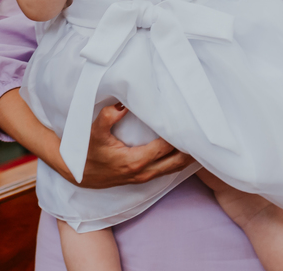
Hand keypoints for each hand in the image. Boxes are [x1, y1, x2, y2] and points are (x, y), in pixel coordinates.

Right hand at [72, 104, 193, 188]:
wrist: (78, 175)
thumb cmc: (87, 153)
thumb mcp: (93, 133)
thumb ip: (107, 117)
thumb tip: (123, 104)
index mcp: (135, 160)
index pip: (166, 146)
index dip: (179, 134)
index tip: (189, 119)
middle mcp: (144, 172)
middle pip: (177, 160)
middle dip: (191, 147)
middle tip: (204, 130)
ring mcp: (144, 177)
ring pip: (175, 167)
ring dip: (189, 156)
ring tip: (203, 140)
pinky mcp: (143, 178)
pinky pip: (168, 169)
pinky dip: (180, 160)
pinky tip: (188, 151)